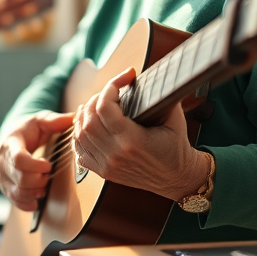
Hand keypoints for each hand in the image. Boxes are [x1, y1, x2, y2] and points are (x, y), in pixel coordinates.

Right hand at [0, 110, 75, 210]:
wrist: (10, 140)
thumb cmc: (27, 131)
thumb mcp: (39, 121)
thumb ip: (54, 121)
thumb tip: (75, 117)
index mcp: (10, 144)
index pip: (18, 159)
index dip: (35, 166)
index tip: (48, 165)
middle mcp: (2, 161)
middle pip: (20, 179)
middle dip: (39, 180)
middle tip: (48, 174)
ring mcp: (2, 176)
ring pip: (17, 192)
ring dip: (35, 192)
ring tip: (44, 185)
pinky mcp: (5, 187)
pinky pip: (15, 201)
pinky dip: (28, 203)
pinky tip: (37, 198)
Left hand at [71, 67, 211, 200]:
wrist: (177, 179)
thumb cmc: (177, 148)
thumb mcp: (175, 120)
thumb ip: (162, 97)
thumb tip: (149, 75)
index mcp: (132, 141)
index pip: (105, 108)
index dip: (111, 87)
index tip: (124, 78)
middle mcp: (115, 154)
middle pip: (89, 119)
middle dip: (95, 99)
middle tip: (109, 91)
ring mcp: (107, 165)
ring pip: (80, 133)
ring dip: (84, 114)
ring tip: (95, 103)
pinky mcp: (103, 172)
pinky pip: (79, 150)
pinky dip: (79, 133)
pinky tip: (86, 123)